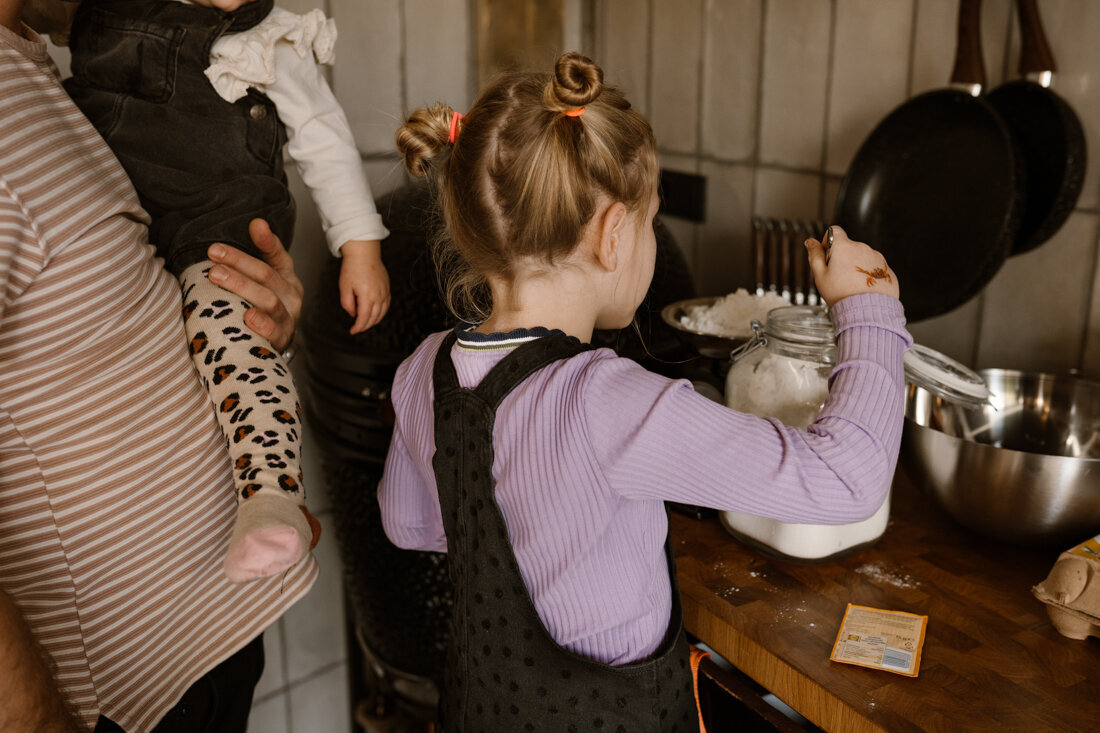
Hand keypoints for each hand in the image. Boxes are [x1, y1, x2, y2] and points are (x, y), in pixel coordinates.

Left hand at [206, 219, 302, 350]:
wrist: (277, 343)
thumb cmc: (264, 306)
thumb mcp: (262, 279)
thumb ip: (259, 254)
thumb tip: (256, 222)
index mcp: (286, 276)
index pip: (278, 255)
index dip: (266, 241)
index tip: (254, 225)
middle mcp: (290, 295)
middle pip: (266, 275)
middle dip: (239, 262)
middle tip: (213, 253)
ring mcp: (288, 318)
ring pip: (268, 300)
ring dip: (241, 286)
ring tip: (216, 275)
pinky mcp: (282, 339)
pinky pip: (274, 331)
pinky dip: (262, 324)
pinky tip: (248, 317)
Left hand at [338, 240, 390, 333]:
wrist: (364, 254)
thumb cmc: (352, 268)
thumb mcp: (344, 287)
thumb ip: (347, 304)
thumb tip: (353, 314)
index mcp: (367, 296)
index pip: (364, 318)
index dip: (358, 327)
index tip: (353, 330)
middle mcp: (378, 296)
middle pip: (374, 318)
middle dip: (365, 326)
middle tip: (357, 328)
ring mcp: (384, 292)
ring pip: (382, 313)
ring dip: (374, 321)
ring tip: (366, 323)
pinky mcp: (387, 288)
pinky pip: (386, 305)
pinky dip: (382, 312)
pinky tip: (376, 313)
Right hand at [805, 226, 898, 305]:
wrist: (867, 310)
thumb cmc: (842, 294)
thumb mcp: (820, 275)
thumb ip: (814, 255)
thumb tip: (810, 242)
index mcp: (844, 247)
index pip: (834, 231)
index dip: (828, 242)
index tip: (828, 255)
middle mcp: (862, 248)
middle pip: (848, 247)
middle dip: (842, 258)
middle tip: (837, 276)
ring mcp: (876, 258)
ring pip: (862, 258)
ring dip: (856, 266)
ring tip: (851, 285)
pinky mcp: (886, 269)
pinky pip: (874, 268)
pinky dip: (868, 275)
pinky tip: (862, 288)